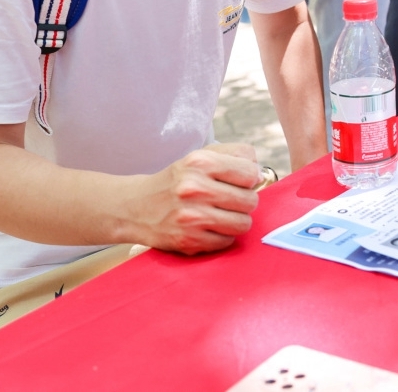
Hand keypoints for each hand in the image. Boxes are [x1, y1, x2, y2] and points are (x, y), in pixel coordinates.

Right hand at [130, 142, 260, 253]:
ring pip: (243, 223)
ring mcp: (192, 216)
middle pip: (250, 200)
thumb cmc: (177, 180)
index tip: (237, 181)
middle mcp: (195, 188)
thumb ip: (234, 156)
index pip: (250, 171)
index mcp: (200, 162)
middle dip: (244, 201)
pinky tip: (208, 227)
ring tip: (221, 214)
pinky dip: (222, 236)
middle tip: (228, 200)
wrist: (136, 207)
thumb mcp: (200, 156)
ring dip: (236, 220)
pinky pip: (227, 241)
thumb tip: (261, 175)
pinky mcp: (189, 240)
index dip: (249, 178)